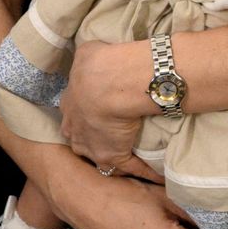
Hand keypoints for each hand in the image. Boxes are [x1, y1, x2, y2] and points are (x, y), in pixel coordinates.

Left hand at [59, 40, 161, 180]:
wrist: (108, 84)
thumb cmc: (98, 65)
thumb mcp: (87, 54)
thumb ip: (89, 58)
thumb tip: (96, 54)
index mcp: (69, 106)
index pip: (76, 117)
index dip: (87, 117)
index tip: (100, 116)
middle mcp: (75, 131)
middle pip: (83, 141)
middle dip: (95, 142)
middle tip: (114, 139)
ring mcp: (92, 147)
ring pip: (102, 159)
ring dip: (116, 159)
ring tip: (135, 159)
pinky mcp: (112, 156)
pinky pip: (130, 168)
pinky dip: (145, 172)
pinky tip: (158, 175)